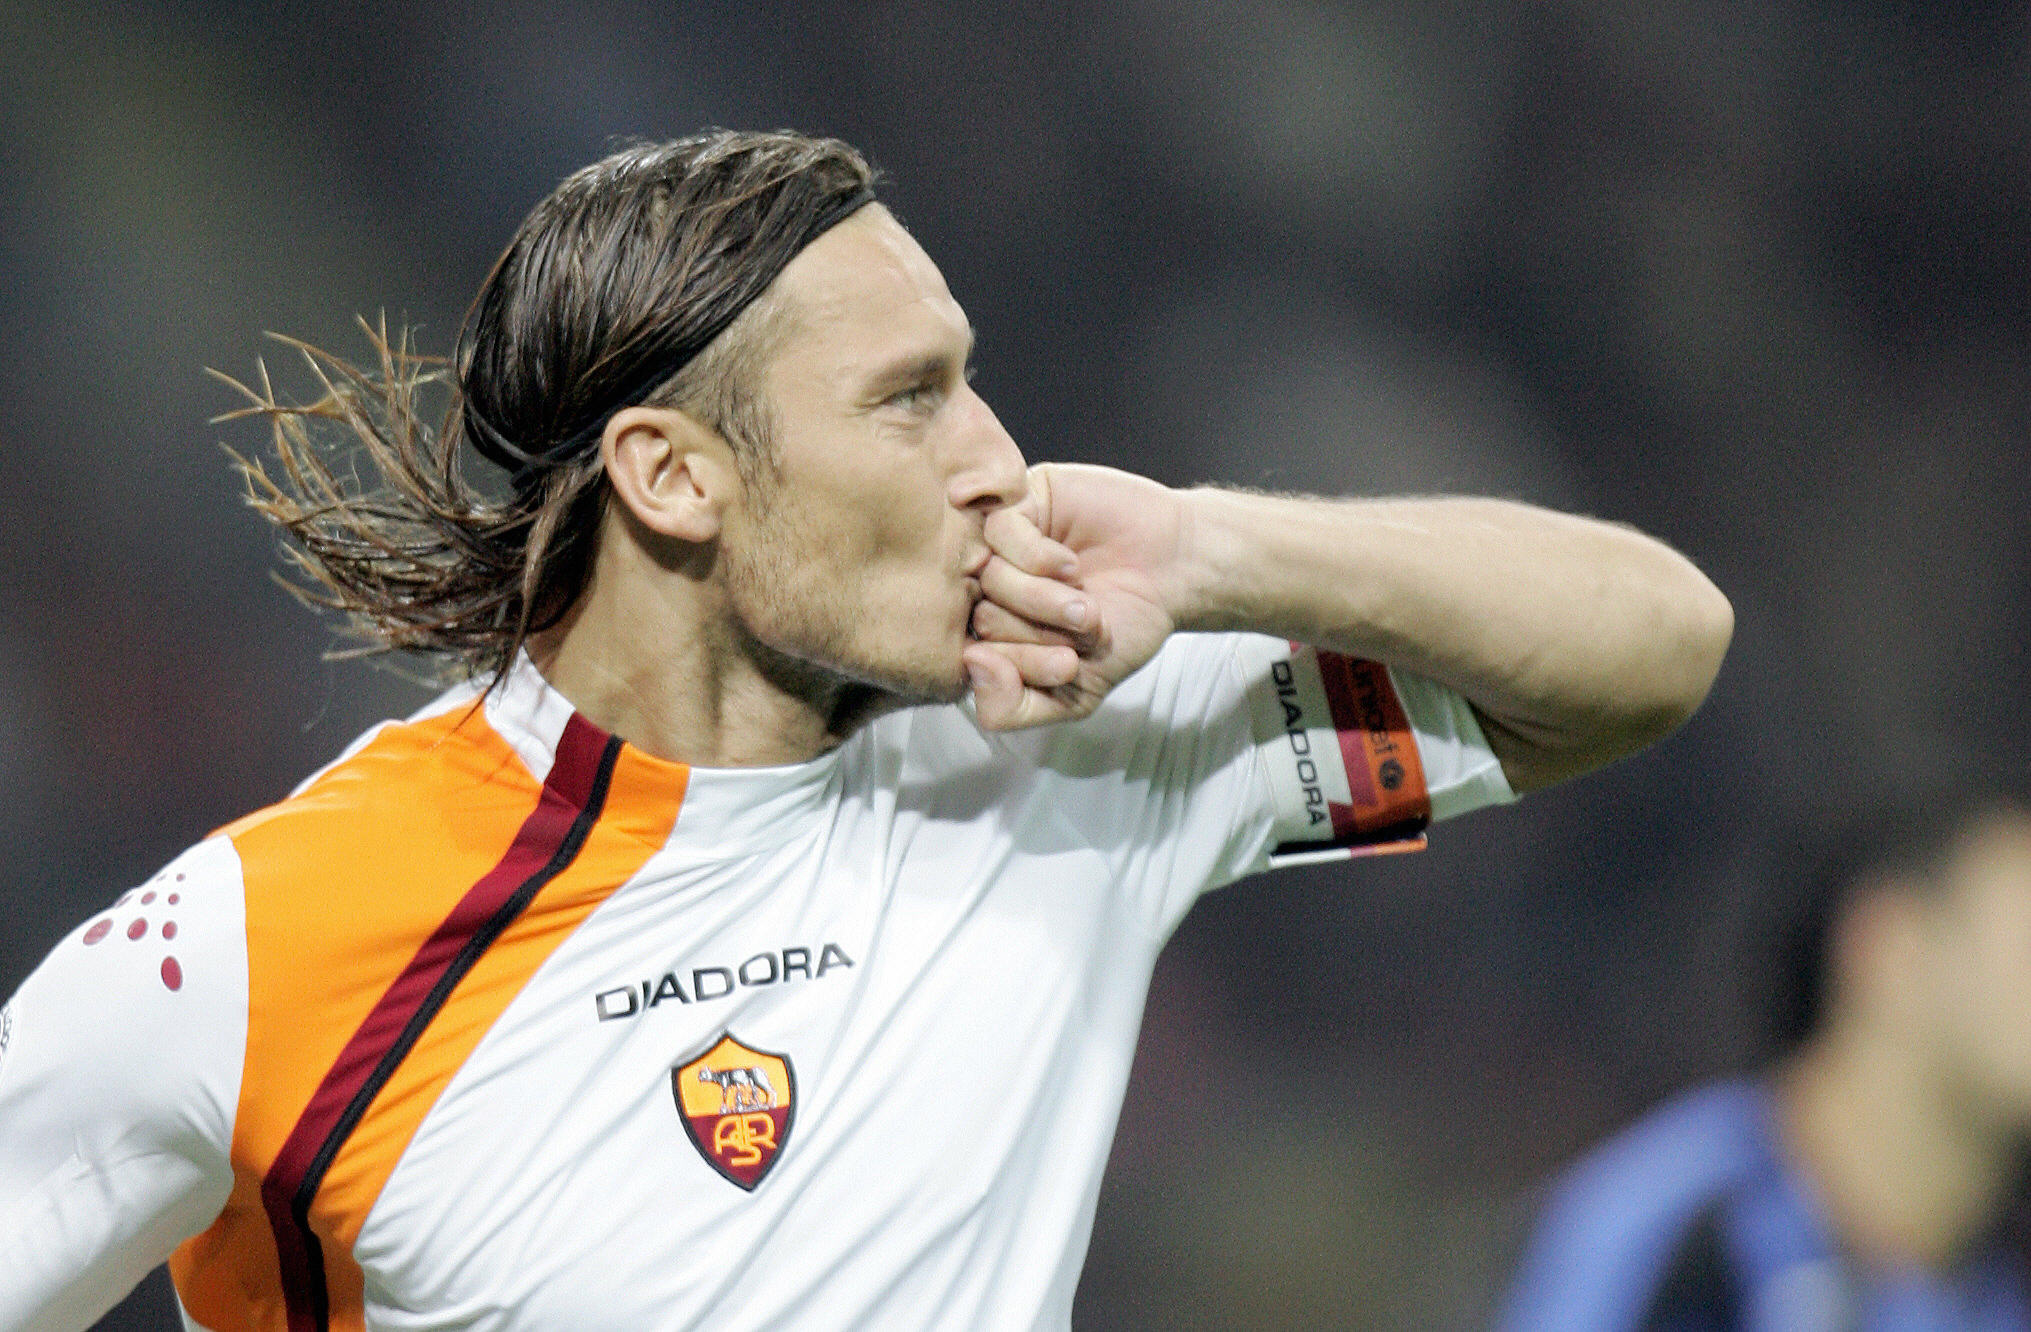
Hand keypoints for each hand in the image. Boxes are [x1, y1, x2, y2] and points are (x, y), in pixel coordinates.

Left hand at [962, 464, 1186, 729]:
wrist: (1178, 570)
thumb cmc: (1128, 626)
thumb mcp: (1074, 694)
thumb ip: (1012, 708)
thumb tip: (971, 662)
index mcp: (997, 634)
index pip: (974, 662)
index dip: (1020, 670)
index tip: (1070, 667)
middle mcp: (992, 589)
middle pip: (980, 618)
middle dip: (1036, 633)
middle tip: (1084, 624)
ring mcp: (1002, 545)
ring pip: (988, 578)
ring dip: (1041, 599)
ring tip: (1083, 601)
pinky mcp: (1019, 502)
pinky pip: (999, 533)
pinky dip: (1039, 558)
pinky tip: (1070, 565)